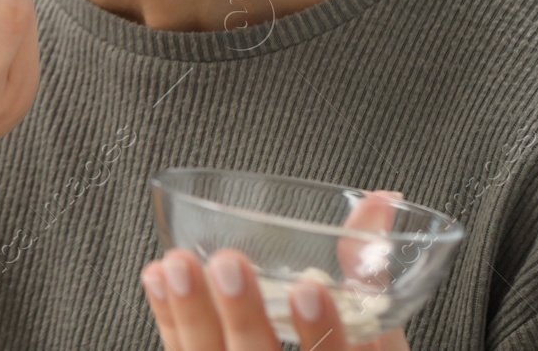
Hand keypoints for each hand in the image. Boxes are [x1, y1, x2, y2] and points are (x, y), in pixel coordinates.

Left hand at [141, 191, 411, 350]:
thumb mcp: (375, 337)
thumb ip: (372, 275)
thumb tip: (380, 200)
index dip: (322, 333)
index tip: (310, 288)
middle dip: (243, 316)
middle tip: (231, 264)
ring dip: (191, 313)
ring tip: (176, 265)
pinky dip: (168, 316)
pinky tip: (157, 276)